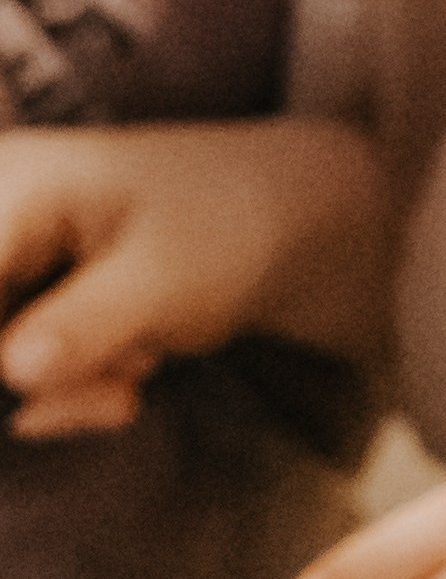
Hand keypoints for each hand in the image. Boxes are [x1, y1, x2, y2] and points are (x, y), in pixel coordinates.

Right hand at [0, 117, 389, 437]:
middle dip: (40, 382)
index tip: (38, 382)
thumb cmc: (229, 226)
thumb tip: (12, 372)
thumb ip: (84, 325)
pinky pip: (16, 367)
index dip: (5, 358)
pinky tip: (128, 362)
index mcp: (11, 186)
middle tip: (120, 392)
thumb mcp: (163, 277)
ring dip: (61, 388)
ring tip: (138, 359)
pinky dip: (66, 386)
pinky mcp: (22, 295)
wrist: (284, 220)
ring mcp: (5, 257)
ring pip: (0, 364)